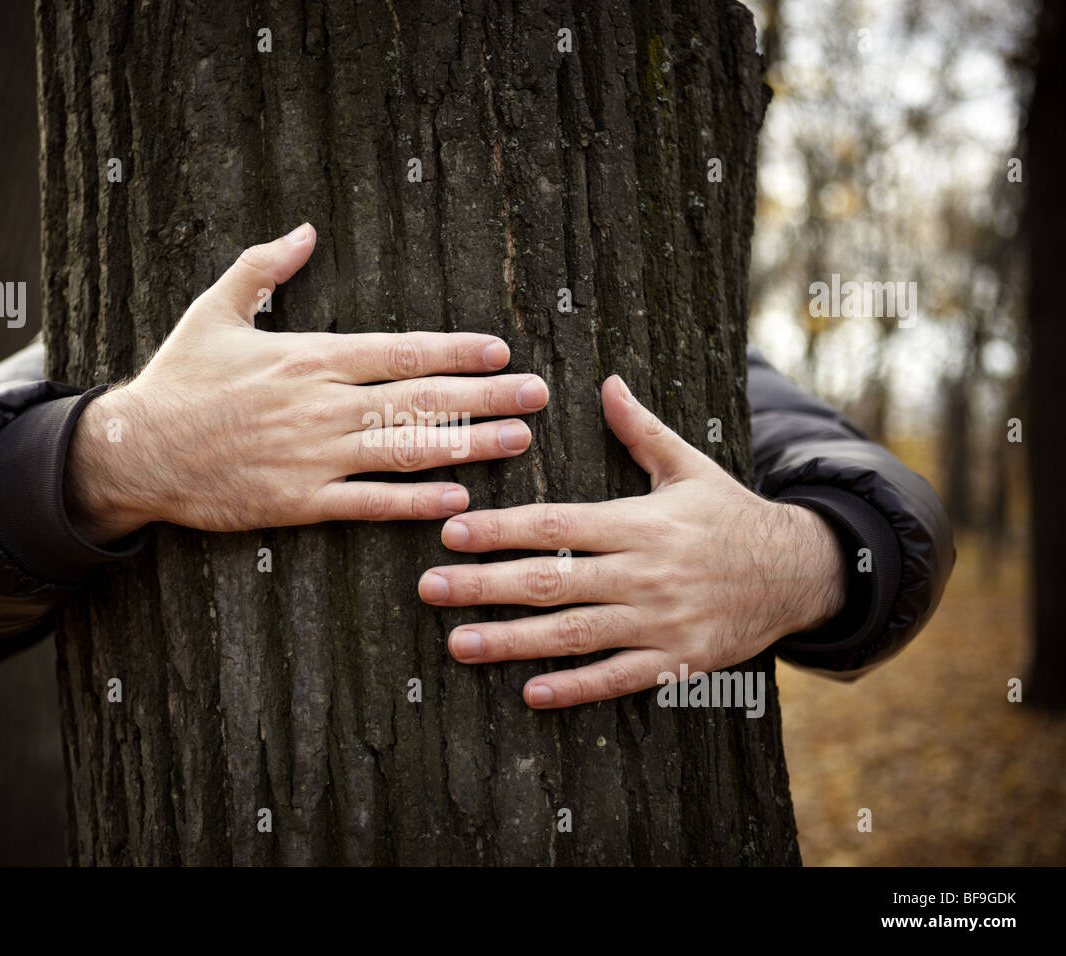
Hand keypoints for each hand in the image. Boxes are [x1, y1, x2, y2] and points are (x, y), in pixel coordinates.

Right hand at [65, 223, 548, 541]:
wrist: (136, 449)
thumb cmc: (179, 379)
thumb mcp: (214, 309)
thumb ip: (263, 268)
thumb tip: (305, 231)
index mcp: (310, 357)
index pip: (400, 350)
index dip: (455, 351)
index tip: (500, 352)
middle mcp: (322, 405)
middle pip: (420, 399)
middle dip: (485, 397)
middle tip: (536, 396)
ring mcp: (314, 456)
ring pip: (406, 449)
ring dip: (468, 445)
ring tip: (518, 442)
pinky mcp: (298, 502)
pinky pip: (368, 502)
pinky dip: (414, 501)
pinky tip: (457, 498)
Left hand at [418, 374, 845, 708]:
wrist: (801, 571)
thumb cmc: (732, 515)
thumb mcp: (690, 466)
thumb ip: (641, 430)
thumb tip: (607, 382)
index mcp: (641, 521)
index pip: (556, 525)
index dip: (500, 529)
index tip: (451, 532)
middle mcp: (644, 572)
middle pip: (551, 579)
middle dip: (484, 585)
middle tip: (431, 588)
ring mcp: (660, 621)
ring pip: (574, 633)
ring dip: (511, 640)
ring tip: (458, 643)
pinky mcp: (677, 659)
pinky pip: (618, 677)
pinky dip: (575, 686)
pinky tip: (531, 691)